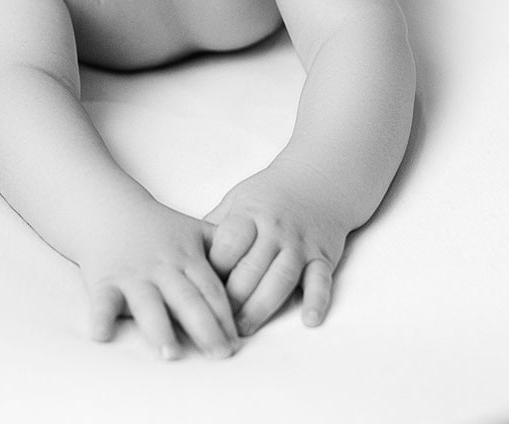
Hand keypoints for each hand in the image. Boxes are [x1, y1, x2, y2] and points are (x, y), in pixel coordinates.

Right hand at [78, 200, 238, 360]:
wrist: (109, 209)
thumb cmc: (157, 227)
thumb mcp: (193, 230)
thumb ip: (224, 248)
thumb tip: (260, 268)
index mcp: (186, 257)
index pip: (211, 289)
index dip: (225, 316)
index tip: (237, 343)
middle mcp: (162, 267)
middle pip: (186, 299)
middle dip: (204, 327)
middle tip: (219, 354)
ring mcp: (132, 274)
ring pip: (148, 303)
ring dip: (159, 327)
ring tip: (170, 353)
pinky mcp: (103, 280)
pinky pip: (102, 300)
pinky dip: (101, 317)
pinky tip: (102, 335)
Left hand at [204, 163, 348, 335]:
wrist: (318, 178)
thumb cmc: (269, 195)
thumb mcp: (237, 200)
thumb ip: (215, 227)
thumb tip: (185, 254)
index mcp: (250, 214)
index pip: (229, 244)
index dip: (214, 269)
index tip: (200, 290)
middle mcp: (276, 229)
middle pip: (252, 267)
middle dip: (233, 297)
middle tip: (217, 322)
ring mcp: (301, 244)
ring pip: (282, 278)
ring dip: (262, 307)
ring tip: (244, 328)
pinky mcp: (323, 257)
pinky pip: (321, 281)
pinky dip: (317, 301)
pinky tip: (309, 320)